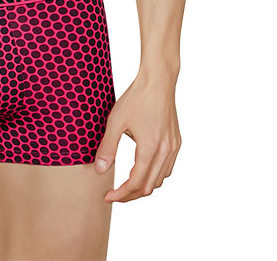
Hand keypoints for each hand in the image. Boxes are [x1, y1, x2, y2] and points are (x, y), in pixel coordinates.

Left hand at [94, 73, 181, 202]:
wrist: (158, 81)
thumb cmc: (136, 98)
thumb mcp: (115, 121)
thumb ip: (107, 147)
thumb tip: (100, 170)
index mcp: (150, 148)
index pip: (136, 184)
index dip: (121, 194)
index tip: (108, 196)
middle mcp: (165, 151)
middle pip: (149, 186)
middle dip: (131, 194)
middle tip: (115, 194)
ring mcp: (173, 147)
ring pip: (160, 179)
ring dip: (144, 186)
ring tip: (127, 184)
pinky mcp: (176, 141)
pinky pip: (167, 167)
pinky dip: (155, 175)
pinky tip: (143, 169)